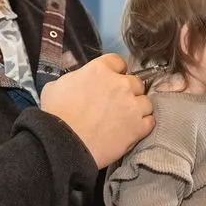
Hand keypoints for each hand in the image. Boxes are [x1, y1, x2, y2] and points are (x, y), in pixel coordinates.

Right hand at [41, 53, 153, 167]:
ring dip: (138, 108)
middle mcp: (120, 84)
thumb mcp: (55, 86)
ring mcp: (132, 106)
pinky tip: (132, 129)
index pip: (118, 62)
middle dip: (128, 91)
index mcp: (100, 70)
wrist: (63, 143)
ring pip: (146, 102)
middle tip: (117, 103)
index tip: (112, 81)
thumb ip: (73, 79)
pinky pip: (150, 121)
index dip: (116, 71)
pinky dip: (143, 125)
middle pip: (135, 82)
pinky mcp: (138, 127)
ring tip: (126, 118)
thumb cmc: (55, 114)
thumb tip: (77, 81)